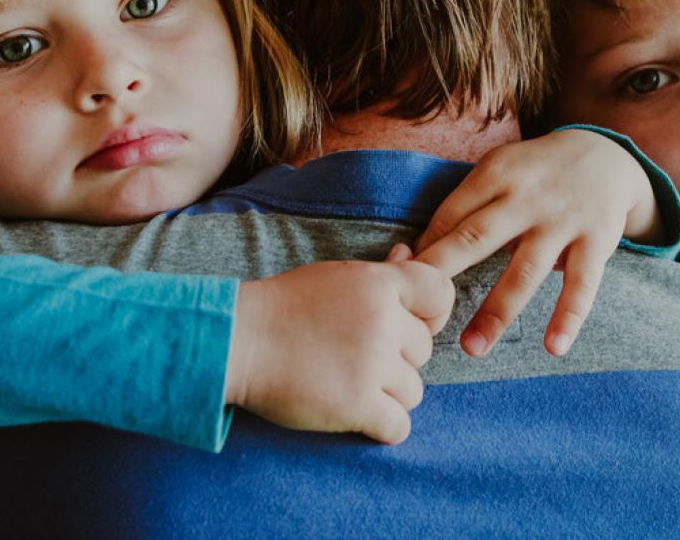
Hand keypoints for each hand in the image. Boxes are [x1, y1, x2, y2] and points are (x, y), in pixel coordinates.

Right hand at [226, 258, 453, 444]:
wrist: (237, 341)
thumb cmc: (284, 307)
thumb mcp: (334, 276)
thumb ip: (379, 272)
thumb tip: (408, 252)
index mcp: (379, 284)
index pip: (441, 294)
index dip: (431, 314)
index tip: (408, 325)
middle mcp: (382, 321)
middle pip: (425, 350)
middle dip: (399, 359)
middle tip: (357, 357)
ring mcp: (371, 365)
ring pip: (414, 391)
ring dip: (389, 394)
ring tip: (351, 384)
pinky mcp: (356, 405)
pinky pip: (399, 426)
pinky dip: (381, 427)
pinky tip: (358, 414)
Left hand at [411, 129, 656, 358]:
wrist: (606, 154)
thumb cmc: (536, 173)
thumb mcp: (500, 169)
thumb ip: (467, 205)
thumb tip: (417, 253)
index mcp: (495, 174)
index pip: (449, 216)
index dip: (424, 251)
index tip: (403, 284)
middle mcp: (526, 198)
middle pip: (476, 238)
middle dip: (442, 274)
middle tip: (417, 314)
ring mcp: (562, 221)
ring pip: (524, 272)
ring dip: (496, 312)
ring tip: (472, 348)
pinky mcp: (596, 242)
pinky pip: (581, 286)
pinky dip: (568, 317)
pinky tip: (554, 347)